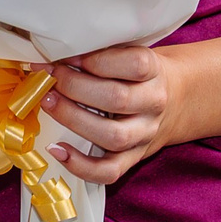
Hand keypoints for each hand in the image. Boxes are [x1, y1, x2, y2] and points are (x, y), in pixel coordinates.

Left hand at [41, 46, 184, 184]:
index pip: (134, 64)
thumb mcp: (130, 53)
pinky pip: (109, 171)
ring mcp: (144, 134)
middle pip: (117, 99)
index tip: (67, 55)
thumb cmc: (137, 73)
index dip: (96, 59)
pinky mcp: (133, 158)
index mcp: (155, 71)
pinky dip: (80, 165)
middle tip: (48, 76)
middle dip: (74, 86)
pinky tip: (56, 150)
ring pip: (113, 136)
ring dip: (73, 119)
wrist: (172, 102)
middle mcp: (153, 104)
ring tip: (47, 102)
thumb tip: (55, 50)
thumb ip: (102, 50)